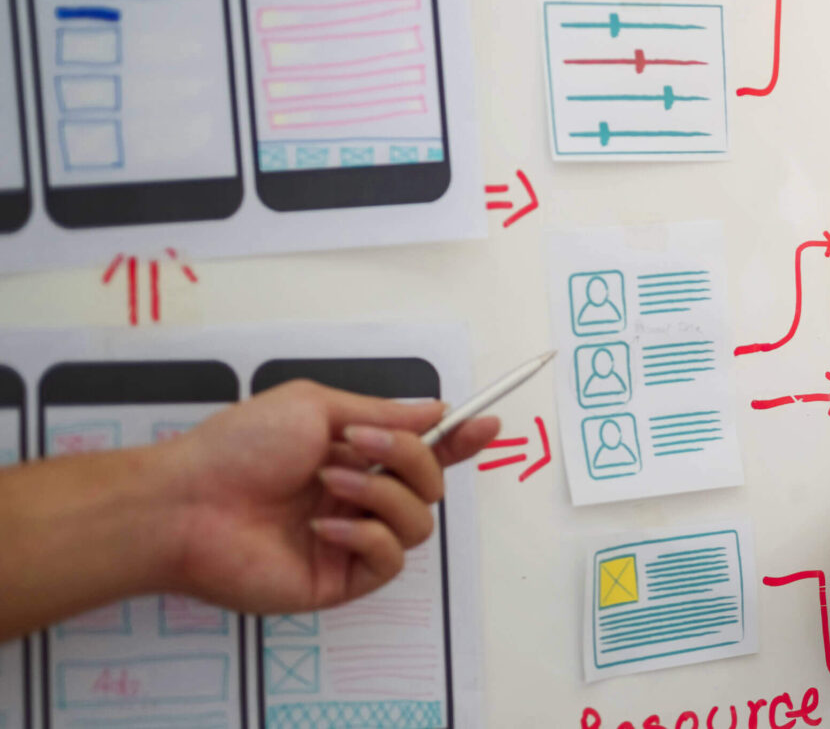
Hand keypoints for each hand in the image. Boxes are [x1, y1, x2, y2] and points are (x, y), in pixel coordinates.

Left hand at [156, 380, 497, 612]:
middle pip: (432, 483)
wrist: (186, 504)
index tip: (488, 424)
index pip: (423, 450)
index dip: (459, 439)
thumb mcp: (316, 405)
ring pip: (419, 522)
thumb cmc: (236, 448)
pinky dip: (365, 535)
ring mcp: (352, 539)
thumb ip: (384, 413)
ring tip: (329, 484)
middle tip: (363, 444)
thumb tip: (434, 409)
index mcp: (353, 455)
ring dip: (382, 495)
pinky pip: (390, 558)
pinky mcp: (342, 579)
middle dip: (410, 458)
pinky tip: (324, 526)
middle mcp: (358, 496)